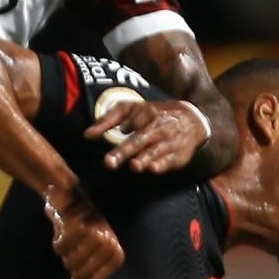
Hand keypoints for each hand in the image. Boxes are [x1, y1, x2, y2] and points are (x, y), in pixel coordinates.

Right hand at [44, 184, 124, 278]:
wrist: (72, 199)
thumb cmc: (83, 230)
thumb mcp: (88, 254)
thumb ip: (84, 272)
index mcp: (115, 253)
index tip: (78, 274)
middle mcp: (108, 244)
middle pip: (80, 272)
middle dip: (71, 266)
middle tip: (70, 254)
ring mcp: (94, 235)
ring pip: (71, 261)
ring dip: (64, 255)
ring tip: (68, 244)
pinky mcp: (78, 228)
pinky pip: (62, 249)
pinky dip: (57, 244)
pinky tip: (61, 236)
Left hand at [89, 97, 207, 174]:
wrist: (192, 119)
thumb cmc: (153, 114)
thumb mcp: (131, 109)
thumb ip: (108, 120)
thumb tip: (87, 135)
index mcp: (147, 112)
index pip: (133, 119)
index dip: (124, 126)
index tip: (115, 133)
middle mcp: (159, 127)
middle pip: (140, 139)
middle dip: (125, 151)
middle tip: (109, 163)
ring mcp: (170, 141)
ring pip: (156, 150)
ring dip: (144, 158)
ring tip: (134, 166)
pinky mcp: (179, 155)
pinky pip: (170, 160)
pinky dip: (162, 164)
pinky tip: (153, 169)